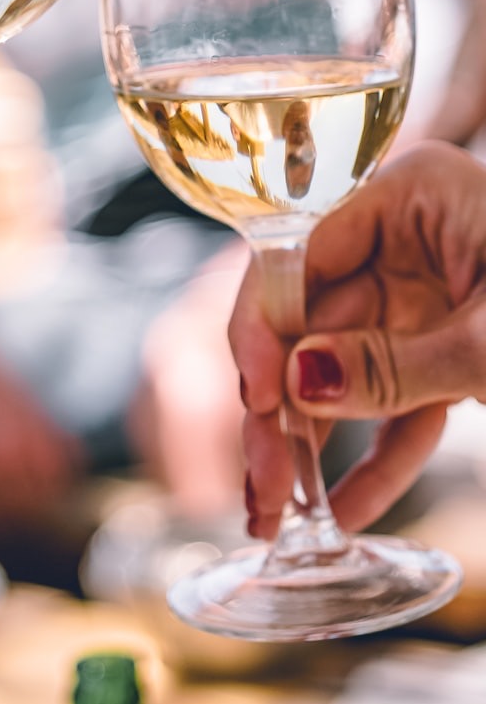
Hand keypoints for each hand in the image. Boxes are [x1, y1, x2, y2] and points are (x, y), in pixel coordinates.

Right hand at [230, 141, 485, 536]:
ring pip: (343, 367)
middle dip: (284, 404)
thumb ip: (391, 366)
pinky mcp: (445, 348)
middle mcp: (404, 237)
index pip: (298, 254)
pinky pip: (395, 399)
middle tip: (261, 478)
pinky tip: (346, 508)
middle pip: (311, 319)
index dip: (267, 328)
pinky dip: (376, 454)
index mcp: (410, 194)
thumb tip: (295, 386)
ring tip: (285, 509)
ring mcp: (423, 293)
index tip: (257, 398)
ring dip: (318, 440)